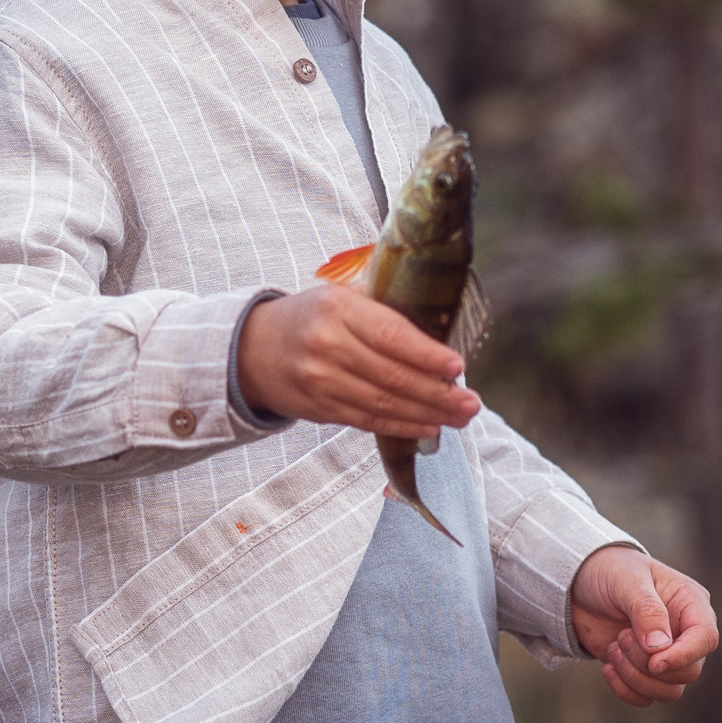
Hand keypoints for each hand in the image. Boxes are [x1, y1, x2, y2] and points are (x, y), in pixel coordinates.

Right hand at [237, 285, 480, 438]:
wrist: (250, 349)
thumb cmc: (308, 317)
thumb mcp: (337, 294)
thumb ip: (381, 300)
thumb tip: (438, 307)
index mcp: (337, 308)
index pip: (391, 335)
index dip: (427, 355)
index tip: (457, 366)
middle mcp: (327, 345)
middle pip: (392, 375)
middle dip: (438, 393)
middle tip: (471, 402)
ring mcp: (321, 381)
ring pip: (383, 403)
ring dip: (427, 414)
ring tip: (459, 417)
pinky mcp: (319, 409)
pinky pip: (368, 420)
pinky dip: (401, 426)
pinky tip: (428, 427)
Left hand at [570, 546, 717, 706]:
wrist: (578, 584)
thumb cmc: (609, 571)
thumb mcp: (627, 580)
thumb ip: (646, 609)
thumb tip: (660, 648)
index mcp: (690, 604)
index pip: (706, 638)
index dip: (685, 655)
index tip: (655, 662)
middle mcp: (684, 633)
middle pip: (689, 672)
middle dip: (649, 664)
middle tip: (622, 637)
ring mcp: (666, 655)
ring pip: (670, 691)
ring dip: (636, 677)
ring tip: (613, 648)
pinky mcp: (644, 671)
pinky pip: (647, 698)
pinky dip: (625, 690)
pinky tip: (607, 668)